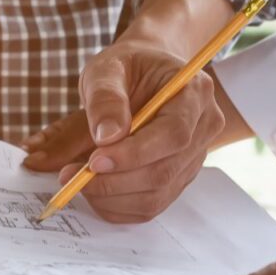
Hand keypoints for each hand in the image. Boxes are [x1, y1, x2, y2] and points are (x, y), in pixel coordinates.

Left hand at [23, 0, 230, 222]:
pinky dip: (117, 206)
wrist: (145, 75)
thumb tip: (105, 137)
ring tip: (77, 180)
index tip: (94, 160)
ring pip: (157, 195)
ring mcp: (195, 157)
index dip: (135, 153)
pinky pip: (151, 206)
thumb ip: (105, 98)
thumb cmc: (126, 68)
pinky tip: (94, 189)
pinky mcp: (179, 178)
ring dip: (111, 197)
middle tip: (71, 176)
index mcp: (195, 92)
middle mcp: (204, 127)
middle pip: (165, 171)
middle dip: (114, 181)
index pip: (174, 134)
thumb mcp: (107, 68)